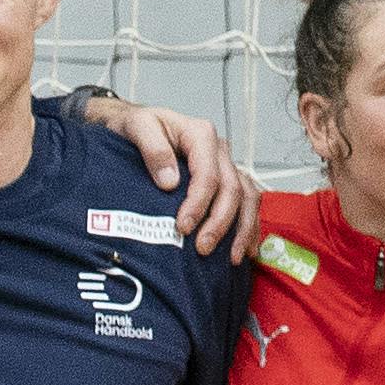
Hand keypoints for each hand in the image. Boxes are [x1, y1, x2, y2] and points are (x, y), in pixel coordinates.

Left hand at [86, 95, 258, 257]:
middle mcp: (219, 149)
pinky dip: (249, 226)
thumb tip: (170, 182)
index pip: (208, 175)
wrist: (134, 126)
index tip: (182, 227)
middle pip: (232, 189)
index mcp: (200, 134)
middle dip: (220, 223)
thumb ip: (153, 149)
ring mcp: (225, 165)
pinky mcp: (225, 179)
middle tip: (203, 249)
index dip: (199, 204)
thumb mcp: (137, 127)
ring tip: (232, 258)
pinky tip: (245, 248)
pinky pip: (247, 202)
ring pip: (247, 197)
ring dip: (242, 229)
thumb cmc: (135, 127)